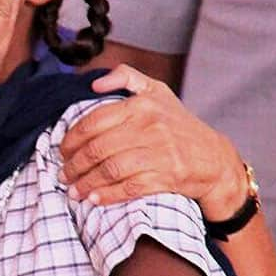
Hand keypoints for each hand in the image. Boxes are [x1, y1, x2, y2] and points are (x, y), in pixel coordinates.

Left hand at [60, 64, 246, 219]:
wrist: (213, 158)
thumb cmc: (178, 124)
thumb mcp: (156, 91)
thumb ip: (126, 77)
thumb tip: (94, 84)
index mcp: (141, 105)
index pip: (94, 122)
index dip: (72, 139)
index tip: (62, 151)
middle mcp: (149, 127)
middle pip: (98, 149)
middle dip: (75, 165)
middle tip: (63, 174)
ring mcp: (159, 153)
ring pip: (110, 169)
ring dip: (86, 183)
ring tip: (73, 191)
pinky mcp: (167, 176)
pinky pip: (129, 187)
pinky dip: (107, 195)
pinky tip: (94, 199)